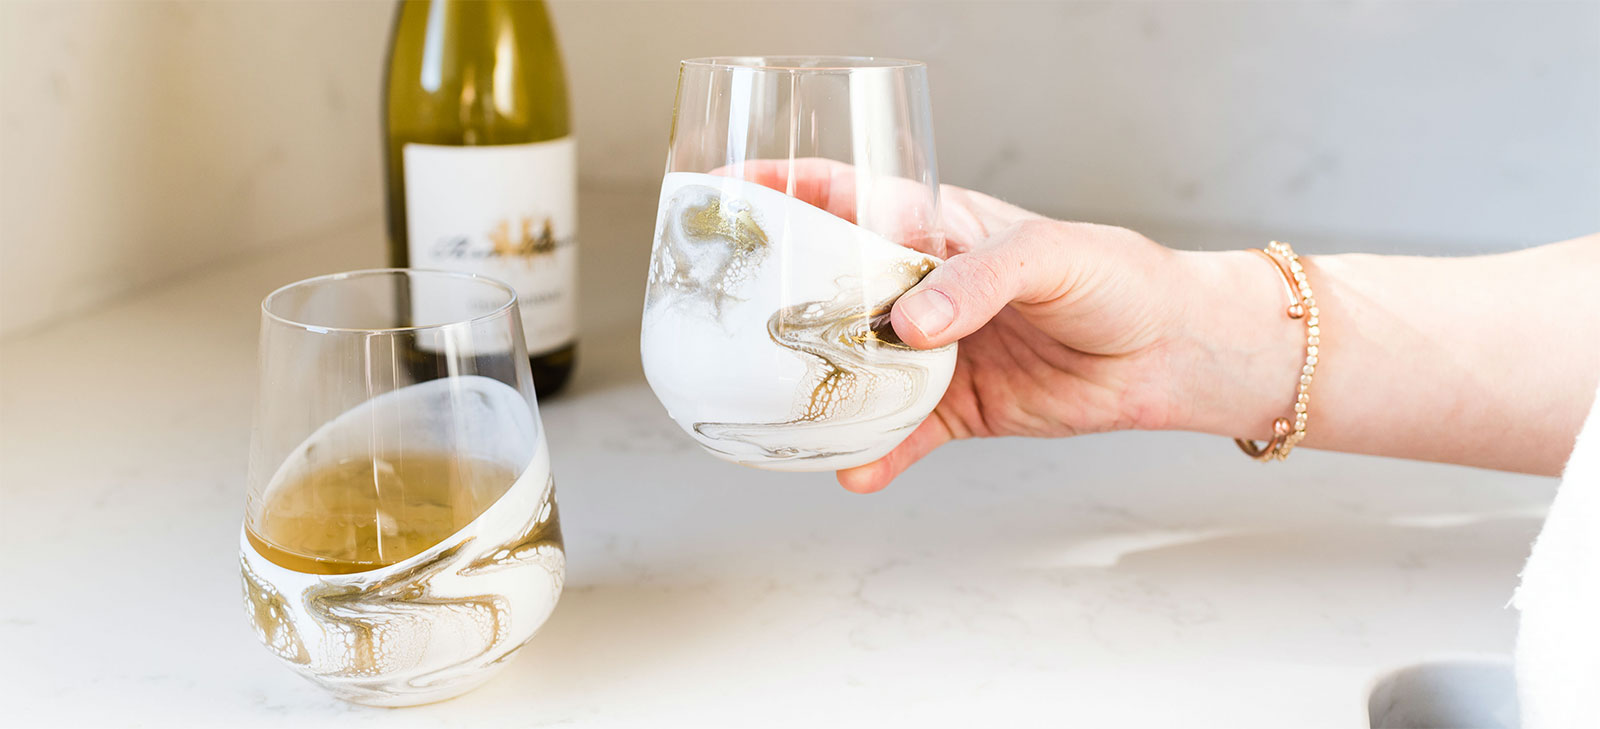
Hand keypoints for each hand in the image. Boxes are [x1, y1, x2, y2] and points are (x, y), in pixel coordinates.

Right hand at [733, 159, 1265, 491]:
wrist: (1171, 354)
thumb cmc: (1119, 277)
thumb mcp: (1050, 254)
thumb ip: (976, 279)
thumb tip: (909, 324)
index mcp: (935, 227)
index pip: (844, 195)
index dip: (781, 190)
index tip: (723, 195)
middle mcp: (922, 287)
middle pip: (829, 288)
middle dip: (777, 301)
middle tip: (729, 317)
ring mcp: (934, 351)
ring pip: (853, 369)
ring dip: (816, 389)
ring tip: (774, 409)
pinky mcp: (957, 407)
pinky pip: (901, 434)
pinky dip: (875, 455)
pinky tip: (854, 470)